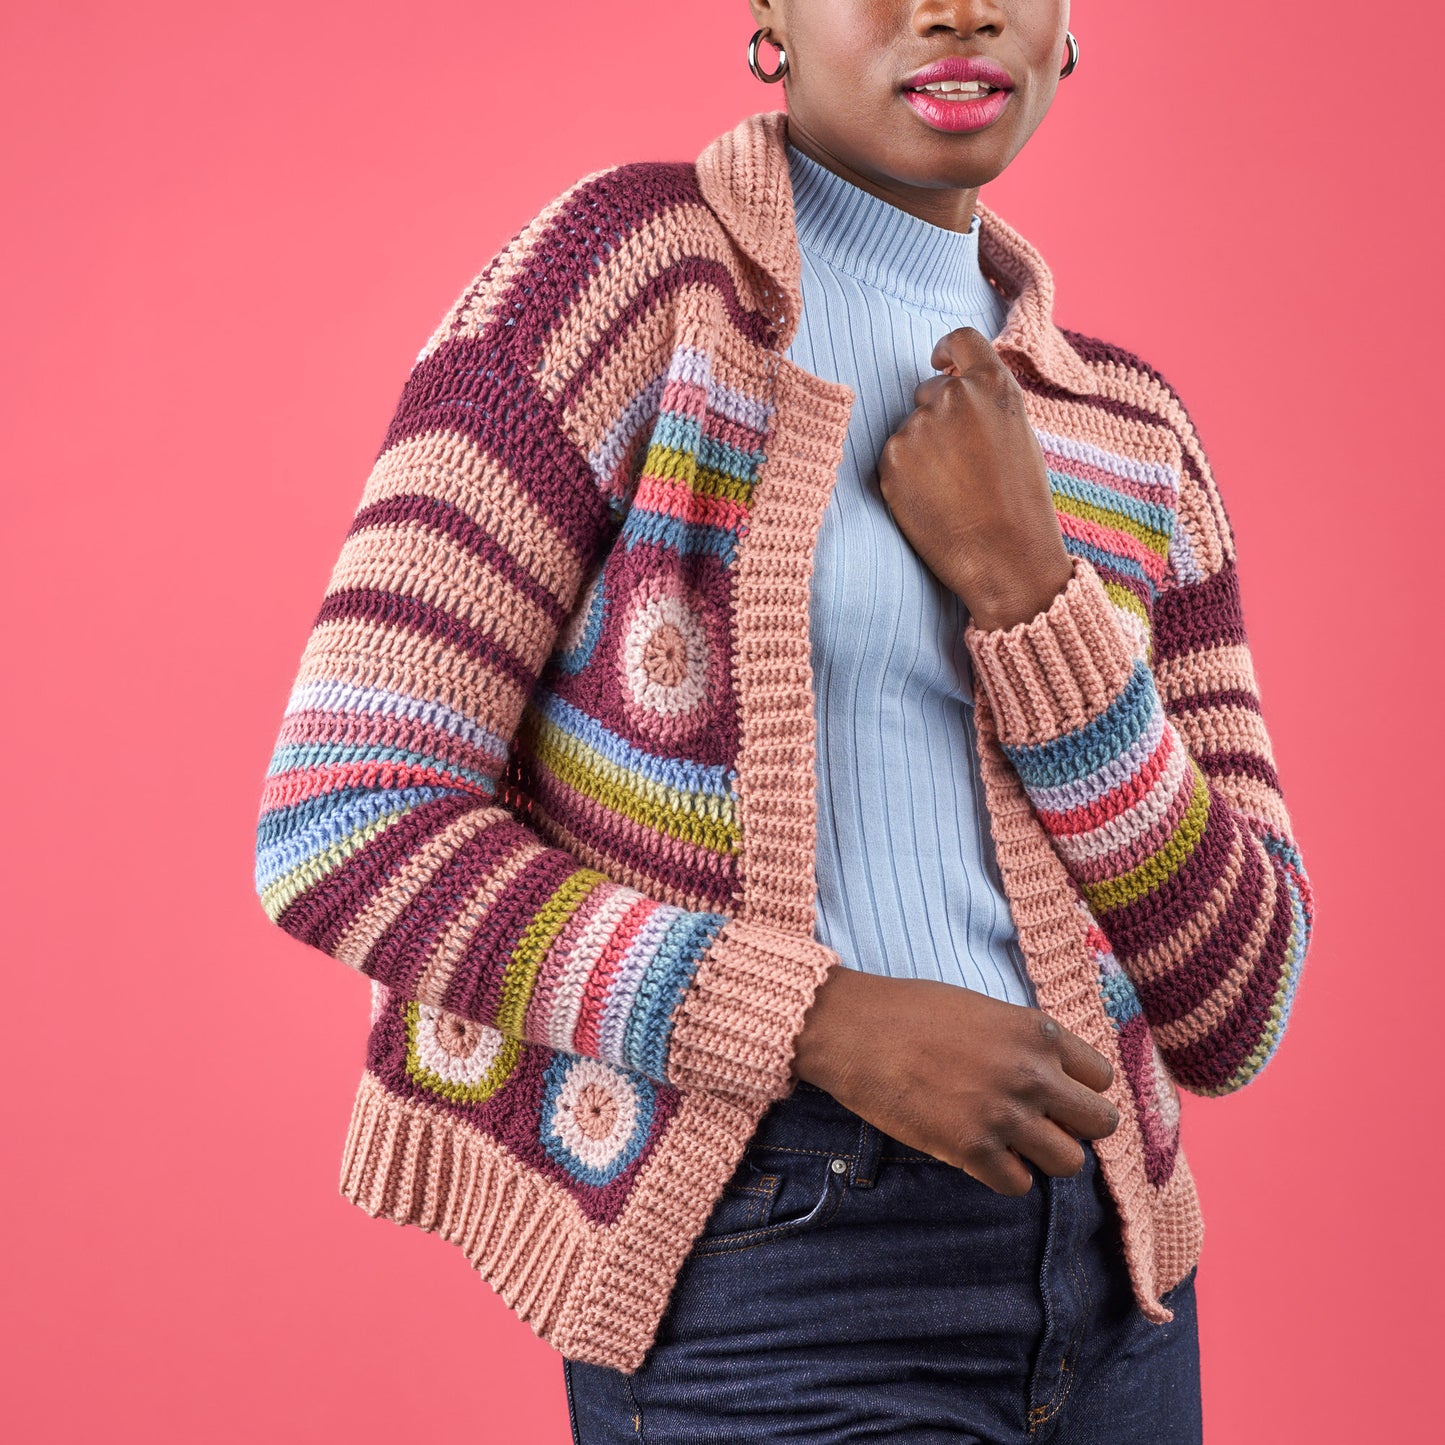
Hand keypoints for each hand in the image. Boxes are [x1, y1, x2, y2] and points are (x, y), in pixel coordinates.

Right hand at [790, 965, 1119, 1195]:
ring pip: (1068, 1163)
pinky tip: (980, 1155)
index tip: (1056, 1092)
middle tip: (1040, 1123)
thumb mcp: (983, 1008)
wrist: (854, 1030)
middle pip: (1100, 1123)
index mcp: (1036, 1032)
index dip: (1080, 1088)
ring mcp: (1005, 1115)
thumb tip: (1051, 1074)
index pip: (1102, 1078)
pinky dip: (1003, 1176)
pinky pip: (1019, 1186)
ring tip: (1010, 1141)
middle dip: (1073, 1127)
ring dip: (1042, 1156)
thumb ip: (1024, 1041)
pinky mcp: (972, 1150)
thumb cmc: (910, 1011)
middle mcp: (1032, 1074)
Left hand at [878, 326, 1073, 630]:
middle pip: (930, 391)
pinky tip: (933, 502)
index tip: (938, 360)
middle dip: (939, 418)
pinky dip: (907, 475)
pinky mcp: (892, 458)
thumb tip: (954, 386)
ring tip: (953, 491)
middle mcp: (954, 396)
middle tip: (960, 464)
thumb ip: (987, 404)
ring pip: (911, 428)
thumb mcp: (1018, 435)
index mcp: (994, 385)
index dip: (946, 349)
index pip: (961, 340)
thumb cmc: (1021, 504)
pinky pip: (894, 457)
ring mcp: (919, 425)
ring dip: (924, 450)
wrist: (1005, 557)